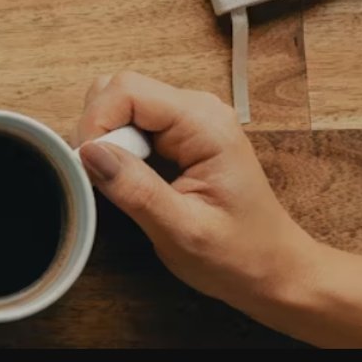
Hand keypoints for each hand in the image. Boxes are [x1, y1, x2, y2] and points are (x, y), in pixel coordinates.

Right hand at [75, 72, 314, 309]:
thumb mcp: (183, 232)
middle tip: (106, 179)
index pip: (127, 90)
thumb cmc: (240, 256)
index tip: (88, 166)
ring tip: (123, 182)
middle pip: (120, 90)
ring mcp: (190, 119)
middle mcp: (198, 110)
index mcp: (205, 124)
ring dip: (107, 139)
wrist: (274, 271)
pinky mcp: (180, 134)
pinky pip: (132, 123)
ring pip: (121, 104)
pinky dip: (118, 147)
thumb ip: (136, 190)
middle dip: (99, 130)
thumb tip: (87, 152)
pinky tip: (132, 179)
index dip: (96, 123)